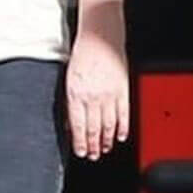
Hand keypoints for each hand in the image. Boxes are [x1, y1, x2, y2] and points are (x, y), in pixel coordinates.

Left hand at [66, 6, 129, 160]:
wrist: (100, 35)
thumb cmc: (83, 54)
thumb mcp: (68, 79)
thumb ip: (70, 103)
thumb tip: (70, 123)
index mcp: (76, 94)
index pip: (78, 126)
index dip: (80, 143)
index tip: (81, 153)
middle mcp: (93, 96)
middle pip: (94, 128)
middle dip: (93, 146)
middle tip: (93, 156)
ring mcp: (110, 94)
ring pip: (109, 124)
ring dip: (107, 140)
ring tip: (105, 149)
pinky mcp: (123, 89)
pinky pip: (124, 114)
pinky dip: (123, 127)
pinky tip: (121, 136)